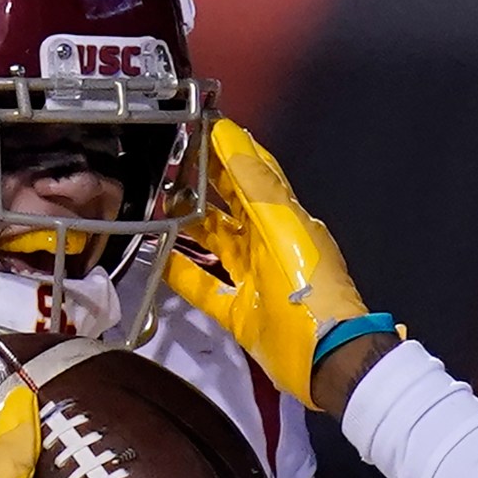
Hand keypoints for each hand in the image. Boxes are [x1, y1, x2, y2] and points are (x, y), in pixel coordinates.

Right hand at [164, 117, 394, 410]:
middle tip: (164, 160)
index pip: (255, 172)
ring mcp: (253, 278)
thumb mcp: (283, 225)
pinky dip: (181, 272)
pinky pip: (204, 287)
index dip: (229, 147)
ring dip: (188, 223)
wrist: (325, 353)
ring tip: (152, 201)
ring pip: (216, 242)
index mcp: (286, 218)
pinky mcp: (239, 311)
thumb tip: (228, 132)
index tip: (195, 123)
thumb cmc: (308, 282)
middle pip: (232, 204)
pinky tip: (155, 255)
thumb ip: (255, 182)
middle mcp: (268, 243)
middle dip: (203, 182)